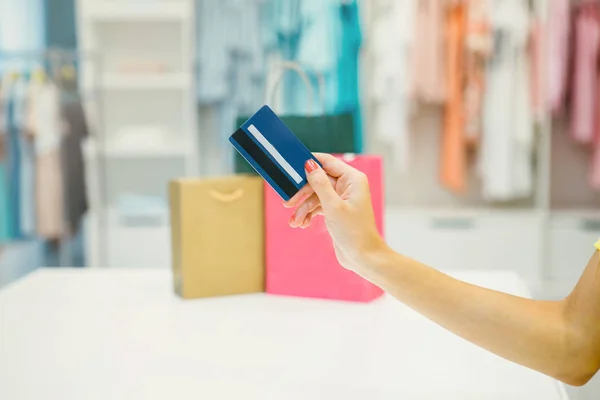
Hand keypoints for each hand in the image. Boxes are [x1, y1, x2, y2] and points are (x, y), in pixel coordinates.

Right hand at [285, 153, 384, 272]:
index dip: (309, 163)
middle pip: (317, 180)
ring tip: (294, 222)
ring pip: (315, 195)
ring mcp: (341, 198)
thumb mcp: (333, 206)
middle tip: (287, 202)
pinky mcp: (336, 210)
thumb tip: (309, 164)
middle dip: (302, 193)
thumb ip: (319, 184)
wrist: (363, 257)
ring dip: (303, 208)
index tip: (291, 166)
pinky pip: (318, 206)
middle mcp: (348, 185)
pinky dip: (308, 214)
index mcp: (352, 179)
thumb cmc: (353, 231)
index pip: (327, 162)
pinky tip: (302, 224)